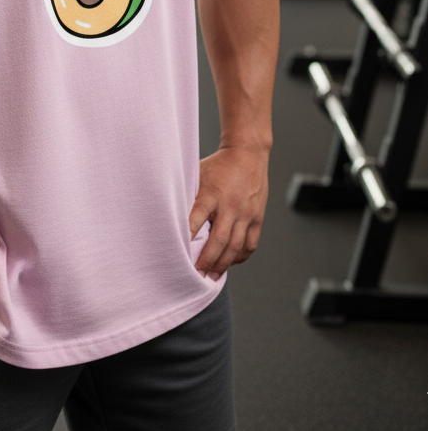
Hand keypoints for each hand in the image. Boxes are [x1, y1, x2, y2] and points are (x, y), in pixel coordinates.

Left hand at [189, 144, 269, 277]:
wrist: (248, 153)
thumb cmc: (218, 166)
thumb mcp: (198, 175)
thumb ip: (189, 197)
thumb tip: (172, 216)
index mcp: (211, 193)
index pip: (196, 218)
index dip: (187, 237)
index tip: (177, 253)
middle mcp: (230, 205)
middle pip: (219, 240)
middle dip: (206, 261)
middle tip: (196, 275)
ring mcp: (246, 213)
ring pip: (235, 246)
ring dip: (223, 264)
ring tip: (212, 276)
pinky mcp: (257, 218)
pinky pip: (250, 244)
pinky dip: (240, 257)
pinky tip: (230, 263)